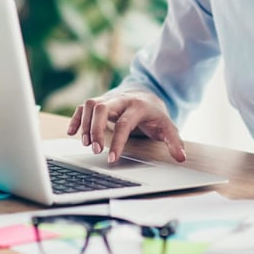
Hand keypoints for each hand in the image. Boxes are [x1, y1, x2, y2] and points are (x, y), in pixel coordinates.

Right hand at [67, 90, 185, 163]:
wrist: (148, 95)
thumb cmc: (155, 115)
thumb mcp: (167, 127)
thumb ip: (174, 141)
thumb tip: (181, 157)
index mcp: (138, 106)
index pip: (124, 123)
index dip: (117, 141)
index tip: (111, 158)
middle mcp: (122, 100)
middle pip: (102, 107)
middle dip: (96, 129)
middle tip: (96, 150)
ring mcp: (109, 99)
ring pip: (91, 104)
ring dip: (85, 124)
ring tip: (87, 144)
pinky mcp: (100, 102)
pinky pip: (83, 106)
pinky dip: (76, 118)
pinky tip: (72, 133)